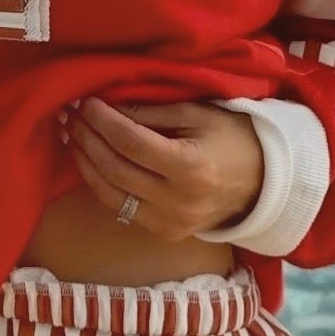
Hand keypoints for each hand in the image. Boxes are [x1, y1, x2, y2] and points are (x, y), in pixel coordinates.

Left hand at [62, 96, 264, 239]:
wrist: (264, 183)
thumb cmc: (233, 138)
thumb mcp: (198, 114)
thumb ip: (153, 113)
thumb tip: (109, 106)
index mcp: (191, 168)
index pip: (131, 142)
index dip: (103, 120)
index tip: (86, 102)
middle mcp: (178, 202)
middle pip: (116, 168)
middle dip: (88, 138)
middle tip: (70, 114)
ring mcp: (170, 223)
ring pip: (110, 194)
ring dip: (85, 163)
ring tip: (72, 135)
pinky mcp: (164, 234)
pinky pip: (121, 209)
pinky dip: (100, 184)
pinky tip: (88, 161)